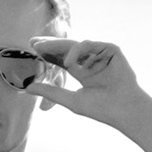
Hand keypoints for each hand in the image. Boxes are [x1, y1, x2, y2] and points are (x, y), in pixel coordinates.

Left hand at [27, 36, 151, 135]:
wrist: (123, 110)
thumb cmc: (102, 108)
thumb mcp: (71, 99)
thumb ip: (51, 92)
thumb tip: (27, 87)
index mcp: (84, 73)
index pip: (63, 59)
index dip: (48, 54)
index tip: (33, 49)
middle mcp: (92, 62)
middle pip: (68, 49)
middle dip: (50, 45)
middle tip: (34, 42)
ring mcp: (102, 55)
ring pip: (77, 45)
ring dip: (60, 48)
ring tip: (44, 52)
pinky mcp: (112, 50)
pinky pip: (90, 45)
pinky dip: (78, 51)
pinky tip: (69, 62)